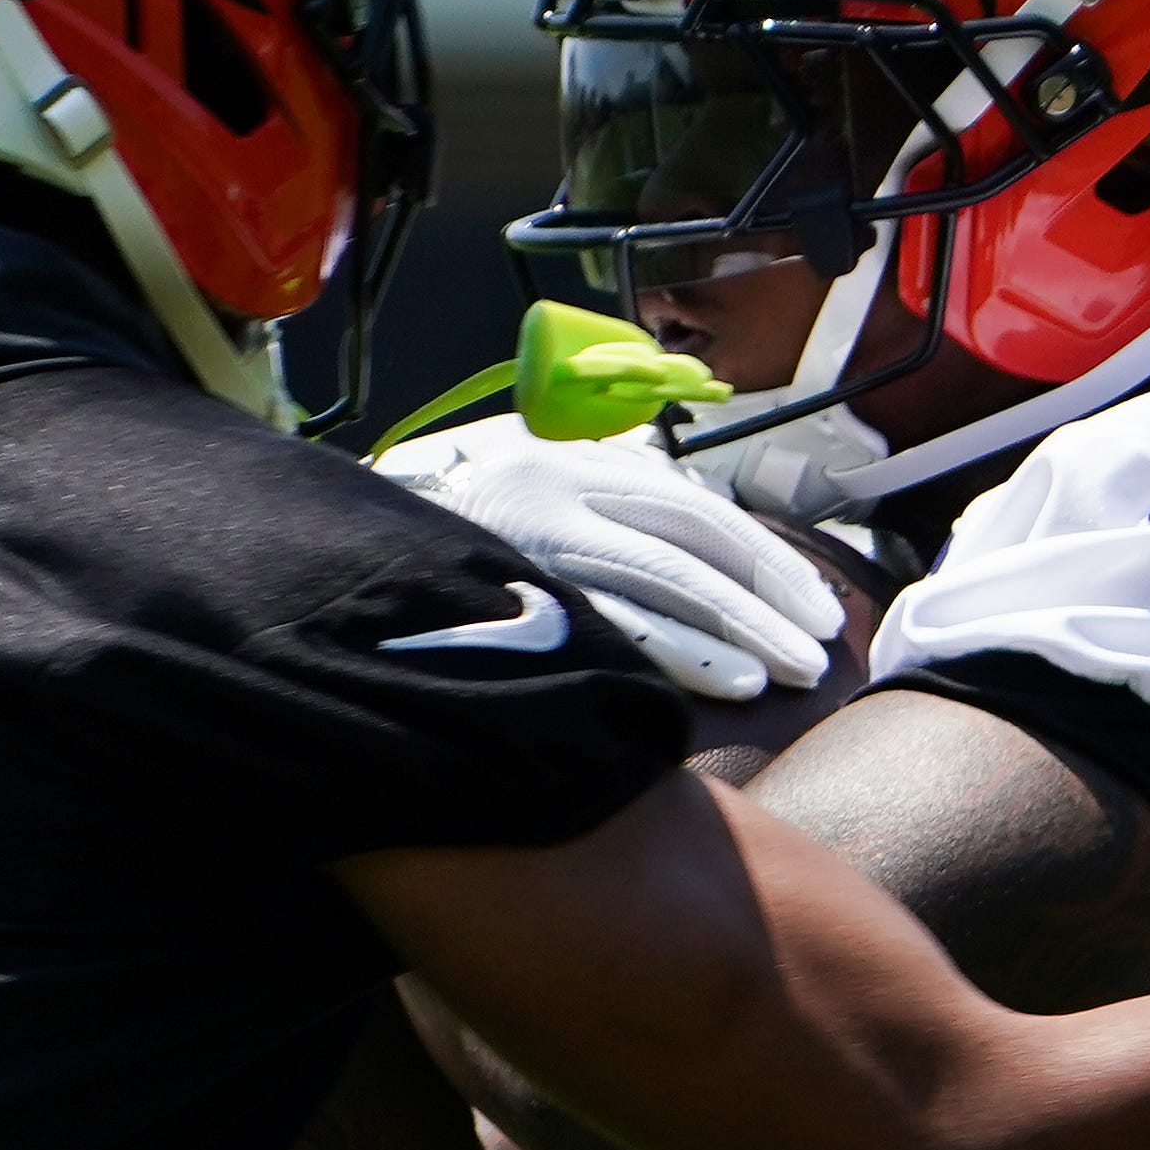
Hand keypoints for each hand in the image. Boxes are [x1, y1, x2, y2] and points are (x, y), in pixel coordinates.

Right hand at [383, 426, 842, 702]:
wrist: (331, 547)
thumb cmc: (442, 533)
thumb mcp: (525, 491)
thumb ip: (599, 507)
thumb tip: (683, 542)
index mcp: (573, 462)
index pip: (694, 508)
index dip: (763, 558)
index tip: (816, 604)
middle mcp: (561, 488)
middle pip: (693, 542)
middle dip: (766, 597)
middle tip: (819, 647)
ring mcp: (536, 539)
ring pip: (665, 581)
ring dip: (735, 632)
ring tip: (785, 674)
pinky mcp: (510, 590)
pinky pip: (610, 625)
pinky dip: (674, 655)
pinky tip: (725, 687)